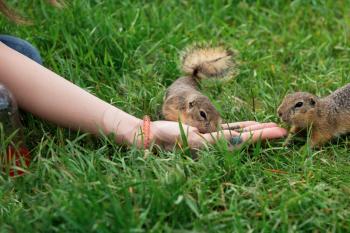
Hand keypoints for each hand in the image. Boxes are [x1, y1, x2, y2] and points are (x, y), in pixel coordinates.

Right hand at [146, 120, 286, 149]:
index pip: (242, 141)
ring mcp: (213, 140)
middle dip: (265, 134)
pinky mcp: (208, 134)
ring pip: (241, 134)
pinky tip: (254, 123)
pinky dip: (243, 126)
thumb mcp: (185, 139)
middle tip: (285, 129)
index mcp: (213, 148)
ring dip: (257, 130)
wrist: (152, 136)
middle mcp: (216, 146)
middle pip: (246, 138)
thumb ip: (205, 142)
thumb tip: (230, 142)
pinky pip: (230, 129)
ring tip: (274, 126)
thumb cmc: (165, 137)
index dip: (261, 136)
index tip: (280, 132)